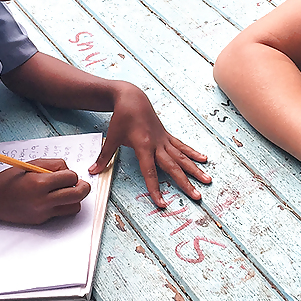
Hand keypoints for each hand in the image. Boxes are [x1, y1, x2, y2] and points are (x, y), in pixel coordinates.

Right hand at [0, 158, 90, 223]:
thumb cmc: (11, 179)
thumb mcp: (31, 164)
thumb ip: (53, 165)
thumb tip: (69, 170)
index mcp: (40, 182)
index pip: (71, 178)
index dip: (73, 174)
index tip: (68, 174)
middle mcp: (43, 199)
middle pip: (78, 195)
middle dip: (83, 187)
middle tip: (81, 184)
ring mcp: (43, 212)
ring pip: (74, 207)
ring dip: (75, 199)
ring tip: (67, 192)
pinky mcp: (41, 220)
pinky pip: (61, 213)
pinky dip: (62, 205)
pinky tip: (54, 199)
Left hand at [88, 82, 211, 206]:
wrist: (132, 98)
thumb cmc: (121, 118)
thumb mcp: (111, 137)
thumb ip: (104, 157)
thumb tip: (92, 172)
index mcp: (143, 145)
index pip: (150, 172)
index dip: (155, 189)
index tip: (162, 203)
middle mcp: (157, 144)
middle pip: (173, 167)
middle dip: (185, 183)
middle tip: (197, 196)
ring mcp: (164, 140)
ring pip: (182, 157)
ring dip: (195, 169)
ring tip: (207, 180)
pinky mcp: (166, 136)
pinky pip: (182, 146)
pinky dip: (193, 153)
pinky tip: (204, 159)